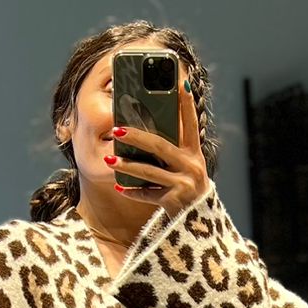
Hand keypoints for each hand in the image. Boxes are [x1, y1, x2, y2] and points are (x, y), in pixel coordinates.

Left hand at [104, 78, 209, 215]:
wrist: (198, 225)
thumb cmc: (186, 190)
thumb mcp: (184, 168)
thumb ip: (170, 151)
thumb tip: (139, 132)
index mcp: (194, 154)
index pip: (190, 123)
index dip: (186, 103)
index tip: (180, 82)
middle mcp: (192, 167)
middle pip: (160, 146)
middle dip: (137, 136)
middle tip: (116, 128)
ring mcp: (184, 185)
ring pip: (150, 171)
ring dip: (128, 165)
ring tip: (110, 158)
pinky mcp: (175, 202)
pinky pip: (148, 195)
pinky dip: (133, 192)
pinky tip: (120, 188)